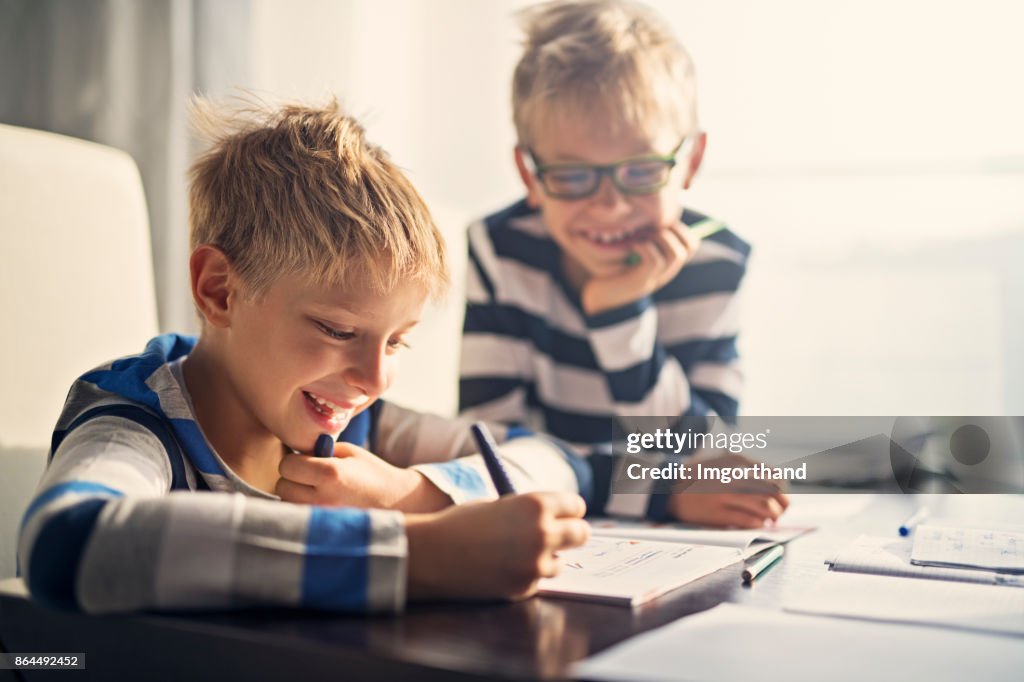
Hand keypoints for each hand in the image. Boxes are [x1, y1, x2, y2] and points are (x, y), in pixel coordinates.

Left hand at [276, 442, 449, 512]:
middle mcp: (322, 498)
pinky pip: (298, 518)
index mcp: (330, 473)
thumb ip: (318, 451)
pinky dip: (302, 510)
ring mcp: (322, 519)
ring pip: (287, 504)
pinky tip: (318, 504)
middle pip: (282, 487)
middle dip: (292, 479)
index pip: (287, 465)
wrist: (396, 501)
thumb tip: (292, 455)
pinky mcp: (323, 531)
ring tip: (316, 491)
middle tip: (309, 477)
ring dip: (295, 496)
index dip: (294, 461)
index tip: (305, 461)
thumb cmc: (371, 472)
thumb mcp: (348, 452)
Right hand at [405, 492, 589, 600]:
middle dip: (570, 534)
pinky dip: (525, 576)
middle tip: (557, 535)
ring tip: (516, 553)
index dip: (567, 511)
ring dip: (546, 558)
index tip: (562, 515)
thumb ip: (529, 511)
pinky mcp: (525, 587)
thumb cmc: (460, 523)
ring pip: (561, 562)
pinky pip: (537, 580)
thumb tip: (554, 519)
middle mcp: (542, 533)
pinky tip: (501, 568)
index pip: (576, 506)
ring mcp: (535, 564)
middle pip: (581, 534)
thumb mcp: (499, 504)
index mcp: (536, 505)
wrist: (432, 554)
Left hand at [581, 221, 698, 314]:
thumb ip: (644, 239)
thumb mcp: (632, 253)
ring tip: (642, 236)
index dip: (681, 228)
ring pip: (675, 255)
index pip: (691, 245)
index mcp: (666, 265)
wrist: (599, 298)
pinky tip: (632, 245)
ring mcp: (654, 279)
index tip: (660, 222)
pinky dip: (645, 247)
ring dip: (660, 238)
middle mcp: (665, 273)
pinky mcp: (640, 282)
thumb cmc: (612, 271)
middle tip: (652, 227)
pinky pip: (654, 261)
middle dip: (673, 231)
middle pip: (687, 249)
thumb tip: (651, 215)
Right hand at [668, 453, 789, 528]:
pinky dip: (758, 524)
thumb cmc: (702, 477)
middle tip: (780, 513)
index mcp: (739, 462)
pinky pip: (748, 520)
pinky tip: (758, 524)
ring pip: (764, 506)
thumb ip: (748, 470)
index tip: (782, 498)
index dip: (783, 490)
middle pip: (772, 492)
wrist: (670, 487)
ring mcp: (726, 495)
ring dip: (772, 516)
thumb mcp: (725, 463)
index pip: (775, 476)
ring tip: (770, 520)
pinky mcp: (718, 513)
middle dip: (782, 505)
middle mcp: (735, 476)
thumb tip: (777, 487)